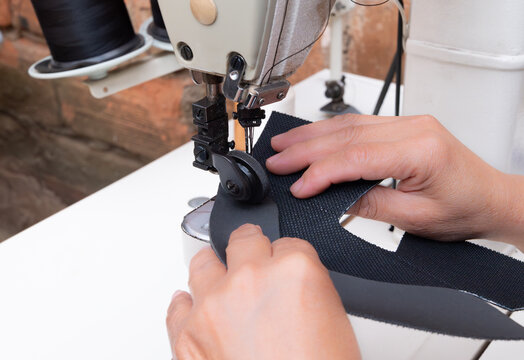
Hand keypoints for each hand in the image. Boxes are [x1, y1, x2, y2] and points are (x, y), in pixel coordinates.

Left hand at [167, 224, 359, 359]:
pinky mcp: (186, 331)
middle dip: (252, 250)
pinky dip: (188, 304)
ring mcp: (214, 303)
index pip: (288, 243)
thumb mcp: (333, 323)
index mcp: (295, 271)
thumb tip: (290, 285)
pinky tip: (198, 309)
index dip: (286, 258)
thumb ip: (306, 289)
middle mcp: (251, 279)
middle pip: (245, 240)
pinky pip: (178, 302)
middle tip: (254, 265)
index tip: (283, 267)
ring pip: (205, 262)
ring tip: (223, 284)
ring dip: (216, 270)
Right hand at [266, 114, 523, 244]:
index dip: (321, 172)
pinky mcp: (403, 126)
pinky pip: (360, 124)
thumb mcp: (416, 218)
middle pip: (347, 134)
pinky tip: (313, 136)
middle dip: (306, 148)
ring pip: (349, 124)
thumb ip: (371, 204)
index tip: (298, 187)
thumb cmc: (465, 209)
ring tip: (285, 144)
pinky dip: (331, 132)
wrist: (491, 199)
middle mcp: (413, 128)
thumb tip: (332, 199)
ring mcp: (408, 123)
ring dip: (313, 134)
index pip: (356, 157)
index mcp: (420, 150)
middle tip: (276, 159)